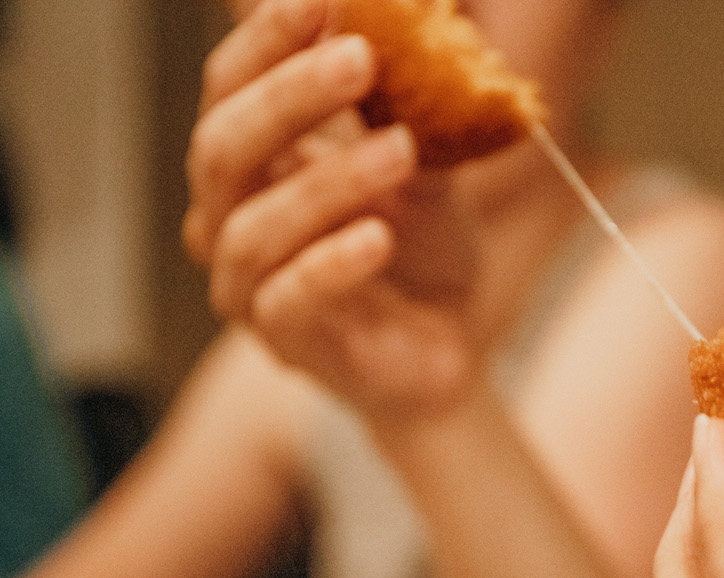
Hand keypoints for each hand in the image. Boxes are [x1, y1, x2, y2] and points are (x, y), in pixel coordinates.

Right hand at [185, 0, 479, 418]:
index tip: (320, 0)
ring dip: (328, 181)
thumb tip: (407, 31)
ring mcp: (251, 288)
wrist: (448, 346)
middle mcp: (232, 220)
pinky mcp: (289, 344)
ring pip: (253, 227)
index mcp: (255, 165)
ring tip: (402, 151)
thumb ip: (406, 113)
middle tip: (360, 58)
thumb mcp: (425, 170)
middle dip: (288, 97)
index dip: (265, 43)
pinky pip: (289, 301)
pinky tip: (380, 237)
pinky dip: (332, 263)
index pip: (230, 91)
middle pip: (223, 148)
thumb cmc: (422, 253)